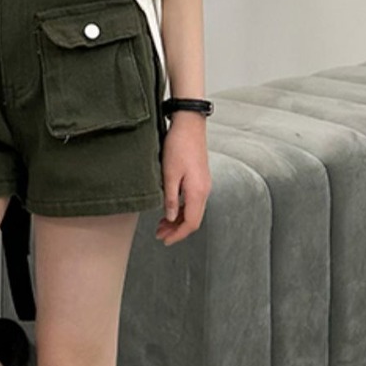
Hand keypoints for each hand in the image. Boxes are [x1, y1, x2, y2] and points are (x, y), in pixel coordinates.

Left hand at [155, 111, 210, 242]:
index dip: (178, 235)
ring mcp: (204, 184)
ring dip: (178, 220)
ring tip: (162, 224)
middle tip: (160, 234)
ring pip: (193, 210)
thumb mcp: (169, 174)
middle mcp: (204, 190)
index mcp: (198, 191)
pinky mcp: (200, 178)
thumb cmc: (178, 145)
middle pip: (193, 219)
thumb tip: (170, 217)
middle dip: (177, 230)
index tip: (165, 240)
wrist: (189, 124)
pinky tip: (170, 209)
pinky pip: (193, 201)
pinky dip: (181, 209)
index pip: (191, 223)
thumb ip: (171, 198)